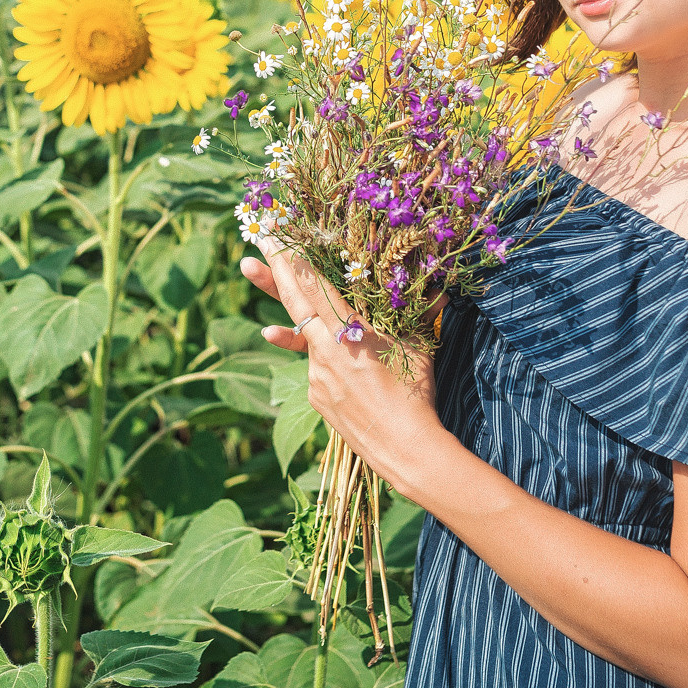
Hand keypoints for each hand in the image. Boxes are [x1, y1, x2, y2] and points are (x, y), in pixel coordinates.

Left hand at [240, 233, 448, 496]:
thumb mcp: (416, 345)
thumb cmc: (416, 393)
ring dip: (295, 322)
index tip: (275, 237)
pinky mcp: (315, 397)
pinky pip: (315, 366)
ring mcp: (315, 377)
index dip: (294, 260)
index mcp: (348, 333)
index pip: (314, 287)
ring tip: (271, 293)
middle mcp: (324, 352)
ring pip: (306, 339)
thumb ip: (417, 310)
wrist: (406, 451)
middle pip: (293, 306)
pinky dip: (324, 357)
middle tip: (250, 253)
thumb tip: (436, 283)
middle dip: (271, 275)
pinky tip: (349, 371)